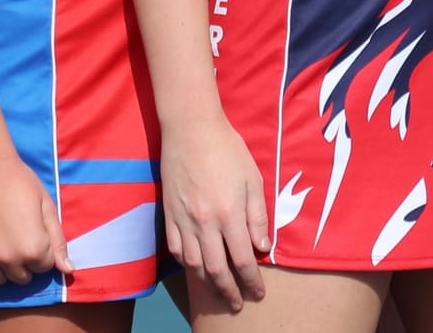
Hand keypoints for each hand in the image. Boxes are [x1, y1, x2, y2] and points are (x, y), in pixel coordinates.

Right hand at [0, 154, 72, 284]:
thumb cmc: (21, 183)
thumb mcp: (47, 207)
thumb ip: (57, 241)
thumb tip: (67, 269)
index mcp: (33, 248)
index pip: (45, 267)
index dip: (43, 250)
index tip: (36, 232)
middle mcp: (9, 259)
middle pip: (23, 278)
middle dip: (25, 262)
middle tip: (20, 237)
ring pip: (0, 280)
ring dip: (4, 267)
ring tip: (3, 242)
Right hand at [161, 114, 268, 312]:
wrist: (191, 129)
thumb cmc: (227, 149)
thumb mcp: (252, 178)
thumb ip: (257, 215)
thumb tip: (263, 246)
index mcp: (229, 213)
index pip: (242, 259)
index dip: (251, 280)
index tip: (258, 292)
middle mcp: (205, 222)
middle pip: (216, 270)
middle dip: (229, 291)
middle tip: (238, 303)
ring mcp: (184, 220)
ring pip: (194, 265)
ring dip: (207, 284)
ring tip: (218, 292)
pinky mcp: (169, 214)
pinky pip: (176, 249)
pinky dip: (186, 264)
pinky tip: (195, 268)